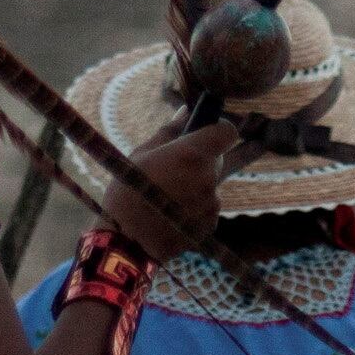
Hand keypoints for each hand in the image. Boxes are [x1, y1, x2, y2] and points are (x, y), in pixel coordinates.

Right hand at [104, 118, 240, 258]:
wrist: (127, 242)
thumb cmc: (129, 192)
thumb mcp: (142, 153)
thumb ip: (170, 130)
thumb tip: (187, 111)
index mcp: (192, 154)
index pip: (228, 132)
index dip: (220, 130)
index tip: (206, 132)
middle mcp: (208, 177)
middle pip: (217, 159)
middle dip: (201, 160)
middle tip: (173, 169)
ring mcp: (212, 203)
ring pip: (210, 184)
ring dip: (196, 185)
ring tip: (167, 195)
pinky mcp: (211, 224)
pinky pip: (207, 207)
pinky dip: (195, 206)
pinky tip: (172, 212)